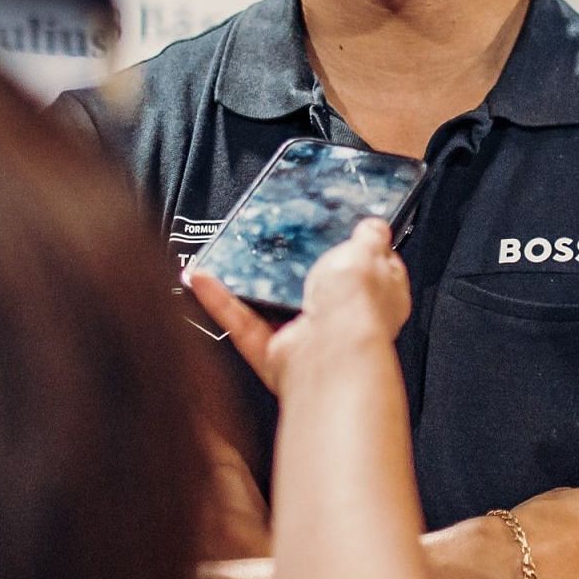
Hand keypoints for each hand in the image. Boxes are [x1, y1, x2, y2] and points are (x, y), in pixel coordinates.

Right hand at [186, 221, 410, 393]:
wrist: (331, 352)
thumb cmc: (357, 308)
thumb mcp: (368, 252)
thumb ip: (369, 237)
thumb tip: (374, 226)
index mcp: (376, 296)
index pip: (365, 267)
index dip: (350, 247)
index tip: (331, 227)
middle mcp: (342, 320)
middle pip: (312, 284)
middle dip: (292, 263)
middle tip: (274, 236)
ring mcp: (307, 337)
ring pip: (270, 305)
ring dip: (246, 281)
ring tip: (227, 253)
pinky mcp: (275, 353)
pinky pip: (241, 322)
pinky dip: (219, 301)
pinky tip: (202, 277)